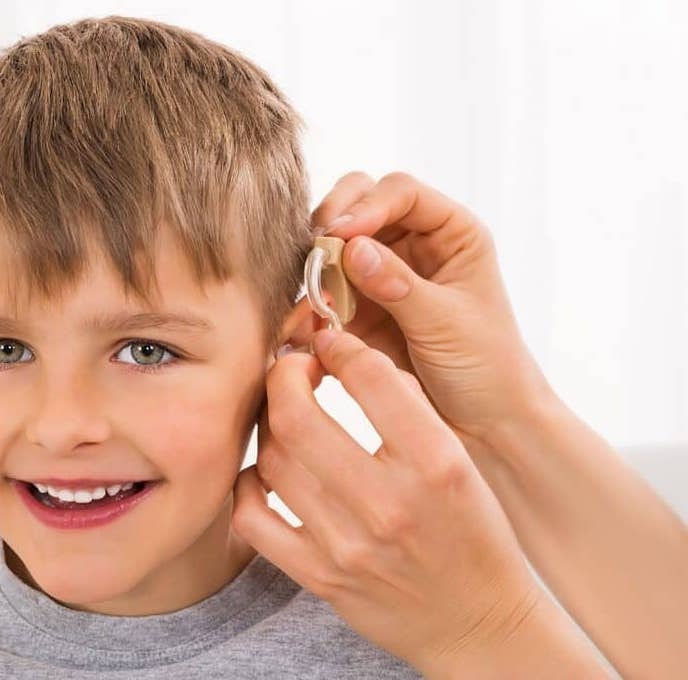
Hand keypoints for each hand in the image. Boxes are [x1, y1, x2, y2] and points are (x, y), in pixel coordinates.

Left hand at [232, 329, 553, 675]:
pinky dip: (250, 484)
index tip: (329, 344)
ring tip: (284, 416)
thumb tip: (345, 354)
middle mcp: (389, 503)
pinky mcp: (319, 577)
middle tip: (293, 370)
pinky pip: (253, 517)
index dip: (338, 346)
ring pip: (272, 459)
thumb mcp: (459, 459)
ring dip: (269, 425)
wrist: (480, 623)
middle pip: (297, 415)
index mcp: (436, 463)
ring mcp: (348, 545)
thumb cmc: (472, 532)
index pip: (369, 377)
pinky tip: (268, 472)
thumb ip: (407, 406)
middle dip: (285, 376)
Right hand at [301, 171, 551, 447]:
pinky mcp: (356, 313)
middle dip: (332, 224)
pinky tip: (303, 329)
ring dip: (315, 270)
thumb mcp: (447, 322)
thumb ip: (398, 283)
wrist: (485, 427)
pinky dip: (308, 310)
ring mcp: (380, 278)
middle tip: (315, 250)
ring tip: (312, 303)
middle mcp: (412, 246)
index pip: (401, 193)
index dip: (367, 205)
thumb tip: (352, 248)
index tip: (340, 233)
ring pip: (332, 251)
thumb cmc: (488, 367)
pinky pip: (321, 298)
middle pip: (358, 206)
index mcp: (450, 233)